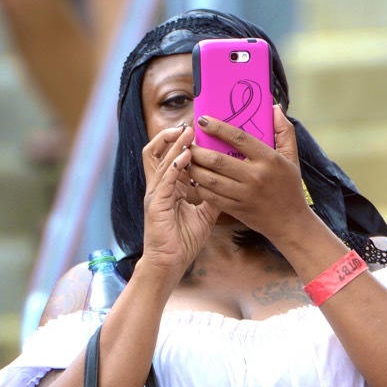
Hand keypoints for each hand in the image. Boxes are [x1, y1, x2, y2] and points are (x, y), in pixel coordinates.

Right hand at [140, 122, 218, 277]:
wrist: (170, 262)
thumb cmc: (184, 239)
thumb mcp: (205, 213)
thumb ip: (213, 196)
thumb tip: (230, 182)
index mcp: (168, 186)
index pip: (170, 156)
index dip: (180, 142)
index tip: (199, 129)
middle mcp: (159, 186)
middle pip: (157, 151)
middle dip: (172, 136)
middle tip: (191, 124)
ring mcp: (155, 194)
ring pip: (159, 160)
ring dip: (174, 145)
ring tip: (188, 132)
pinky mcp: (155, 204)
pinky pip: (164, 180)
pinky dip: (175, 166)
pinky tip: (186, 156)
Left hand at [188, 107, 311, 238]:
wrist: (291, 222)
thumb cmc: (290, 187)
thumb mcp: (292, 158)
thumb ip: (284, 131)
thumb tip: (275, 108)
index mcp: (269, 160)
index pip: (238, 138)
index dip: (217, 127)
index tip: (202, 120)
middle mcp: (256, 177)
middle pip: (217, 160)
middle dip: (197, 150)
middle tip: (188, 142)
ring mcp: (244, 195)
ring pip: (210, 179)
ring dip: (194, 167)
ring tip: (187, 159)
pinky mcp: (237, 209)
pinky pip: (211, 196)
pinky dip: (199, 186)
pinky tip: (194, 178)